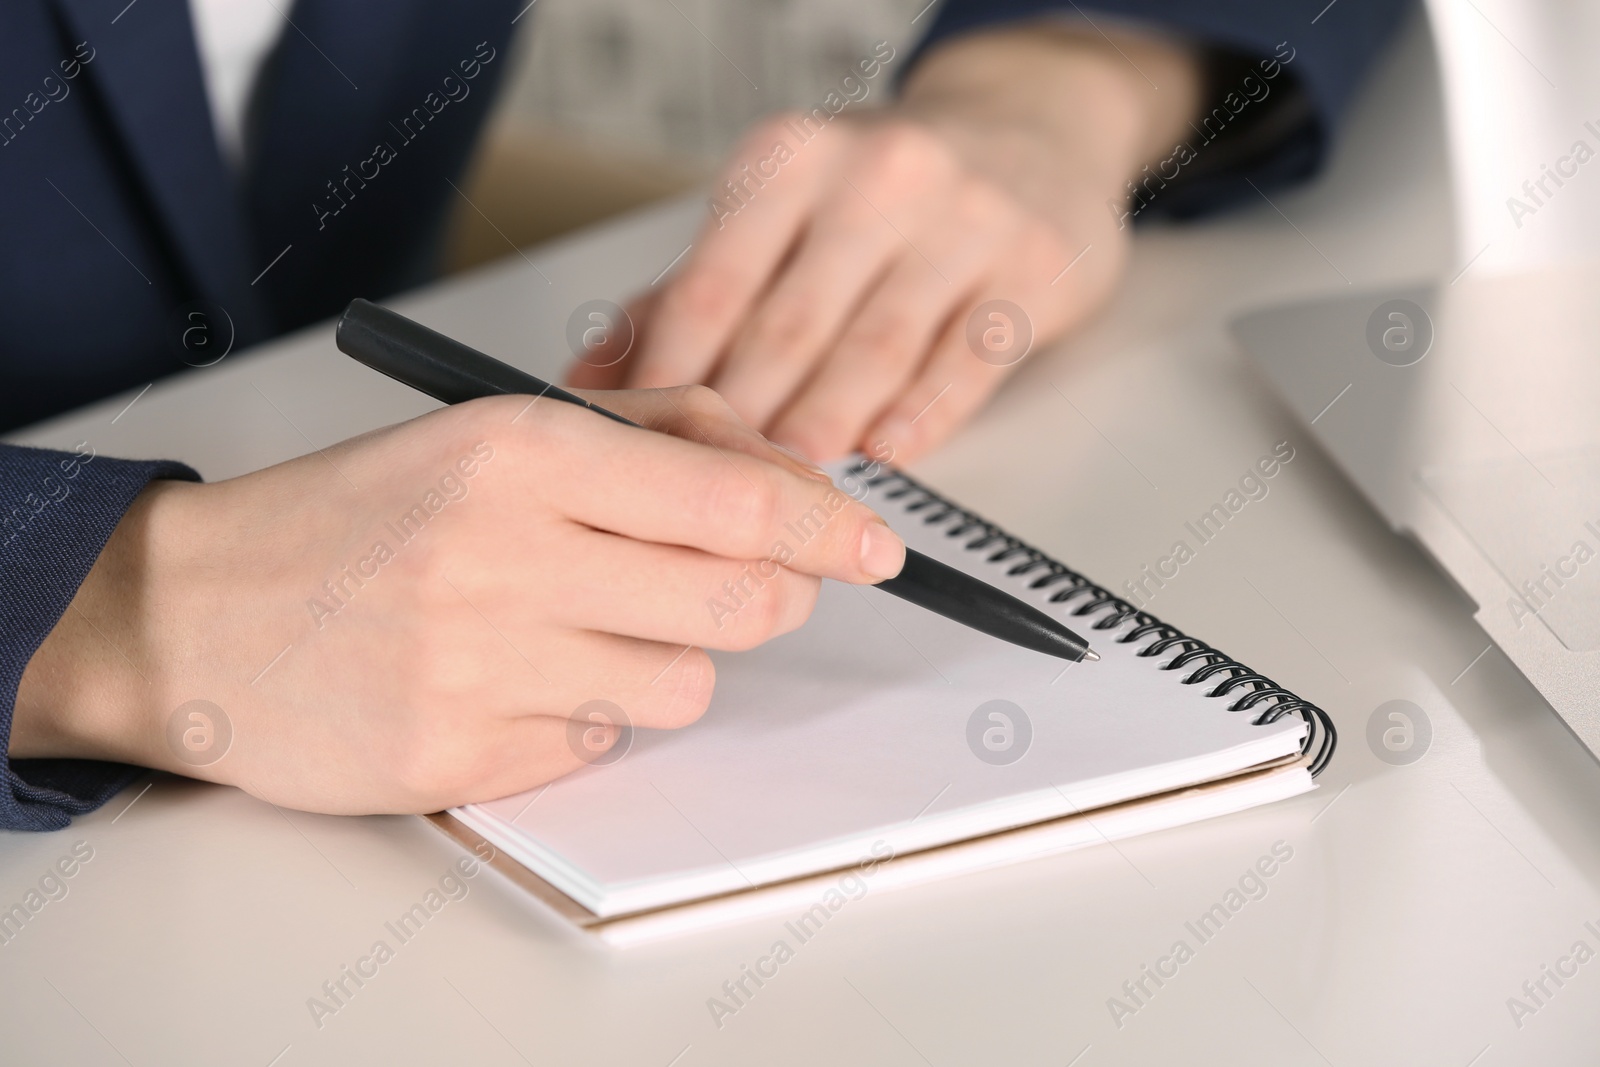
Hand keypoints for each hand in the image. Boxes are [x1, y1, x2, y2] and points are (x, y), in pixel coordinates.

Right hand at [10, 386, 904, 813]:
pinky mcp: (461, 757)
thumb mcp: (491, 429)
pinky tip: (515, 679)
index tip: (874, 545)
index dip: (829, 524)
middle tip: (740, 584)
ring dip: (665, 660)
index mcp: (520, 450)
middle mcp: (506, 554)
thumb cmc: (355, 517)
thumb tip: (784, 472)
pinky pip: (602, 748)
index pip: (735, 496)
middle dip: (768, 596)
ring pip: (685, 687)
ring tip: (582, 627)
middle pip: (741, 601)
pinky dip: (585, 715)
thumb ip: (650, 432)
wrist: (193, 615)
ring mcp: (482, 667)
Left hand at [568, 26, 1200, 463]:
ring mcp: (963, 218)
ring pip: (876, 347)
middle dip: (744, 418)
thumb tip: (587, 384)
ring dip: (825, 424)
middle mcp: (878, 175)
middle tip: (712, 487)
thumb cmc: (885, 190)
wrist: (1032, 128)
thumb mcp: (779, 211)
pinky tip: (888, 453)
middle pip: (789, 325)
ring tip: (790, 483)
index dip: (672, 375)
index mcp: (792, 158)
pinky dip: (921, 415)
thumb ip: (683, 296)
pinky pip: (967, 360)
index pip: (711, 284)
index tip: (646, 440)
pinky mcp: (1031, 268)